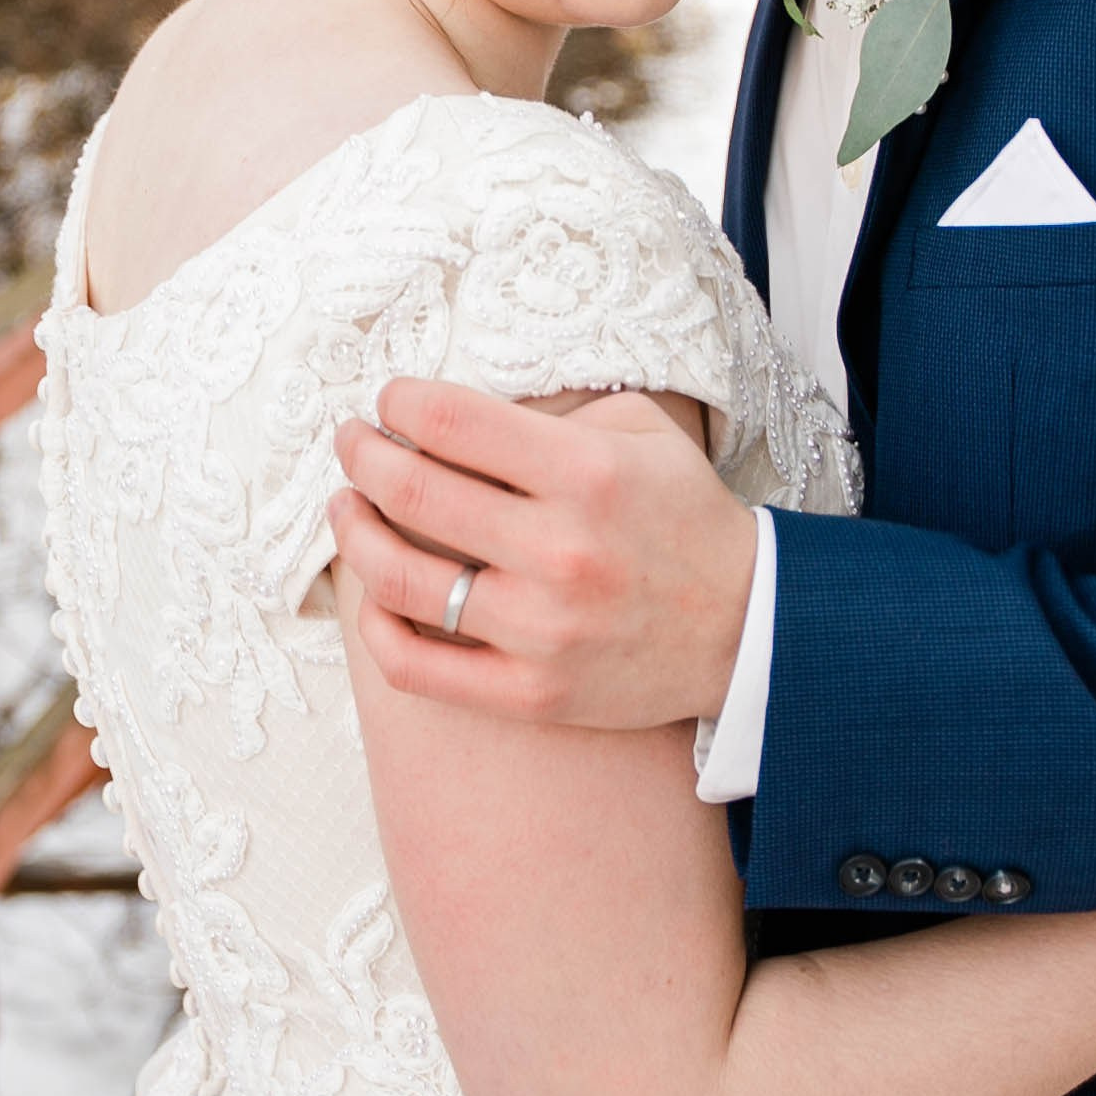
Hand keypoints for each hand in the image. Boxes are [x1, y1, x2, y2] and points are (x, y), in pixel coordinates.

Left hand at [328, 381, 759, 728]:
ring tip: (348, 508)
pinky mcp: (531, 694)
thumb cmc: (684, 519)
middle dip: (361, 455)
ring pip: (399, 580)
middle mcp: (560, 550)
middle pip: (411, 491)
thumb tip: (451, 413)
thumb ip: (553, 415)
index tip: (389, 401)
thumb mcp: (642, 434)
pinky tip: (372, 596)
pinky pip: (417, 668)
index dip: (399, 403)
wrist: (748, 629)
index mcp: (586, 473)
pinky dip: (375, 629)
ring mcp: (542, 630)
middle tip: (351, 442)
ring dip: (354, 532)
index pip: (450, 422)